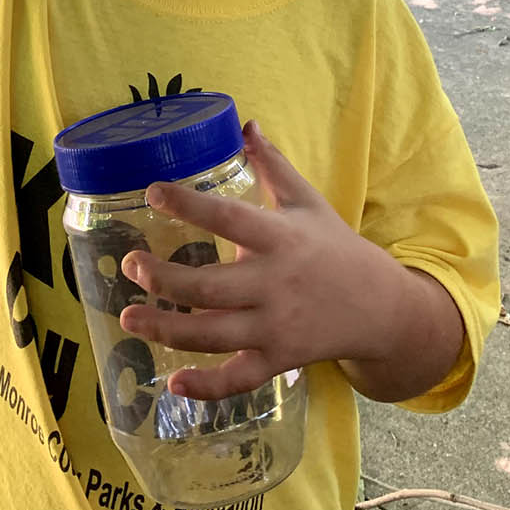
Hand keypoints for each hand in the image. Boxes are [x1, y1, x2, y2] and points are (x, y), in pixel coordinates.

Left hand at [116, 121, 404, 401]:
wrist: (381, 306)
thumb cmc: (334, 246)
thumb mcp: (306, 200)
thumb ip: (272, 164)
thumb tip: (245, 122)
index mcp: (280, 238)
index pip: (229, 219)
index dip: (189, 206)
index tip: (153, 192)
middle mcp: (275, 285)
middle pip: (211, 286)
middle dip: (165, 279)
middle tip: (130, 263)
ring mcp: (276, 327)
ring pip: (214, 334)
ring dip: (167, 330)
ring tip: (129, 316)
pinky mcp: (279, 360)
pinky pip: (239, 379)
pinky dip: (207, 388)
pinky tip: (173, 384)